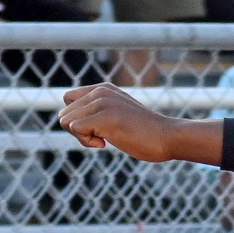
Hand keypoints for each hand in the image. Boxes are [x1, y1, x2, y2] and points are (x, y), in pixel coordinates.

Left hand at [58, 83, 176, 158]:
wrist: (168, 137)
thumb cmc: (146, 133)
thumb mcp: (120, 113)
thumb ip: (100, 111)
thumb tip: (72, 123)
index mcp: (104, 89)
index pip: (69, 100)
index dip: (77, 118)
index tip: (98, 128)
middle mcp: (100, 92)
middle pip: (65, 113)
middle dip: (78, 131)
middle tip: (101, 137)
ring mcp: (102, 103)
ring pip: (66, 121)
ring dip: (81, 137)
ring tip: (104, 139)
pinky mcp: (104, 118)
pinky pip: (75, 129)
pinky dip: (86, 142)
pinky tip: (105, 143)